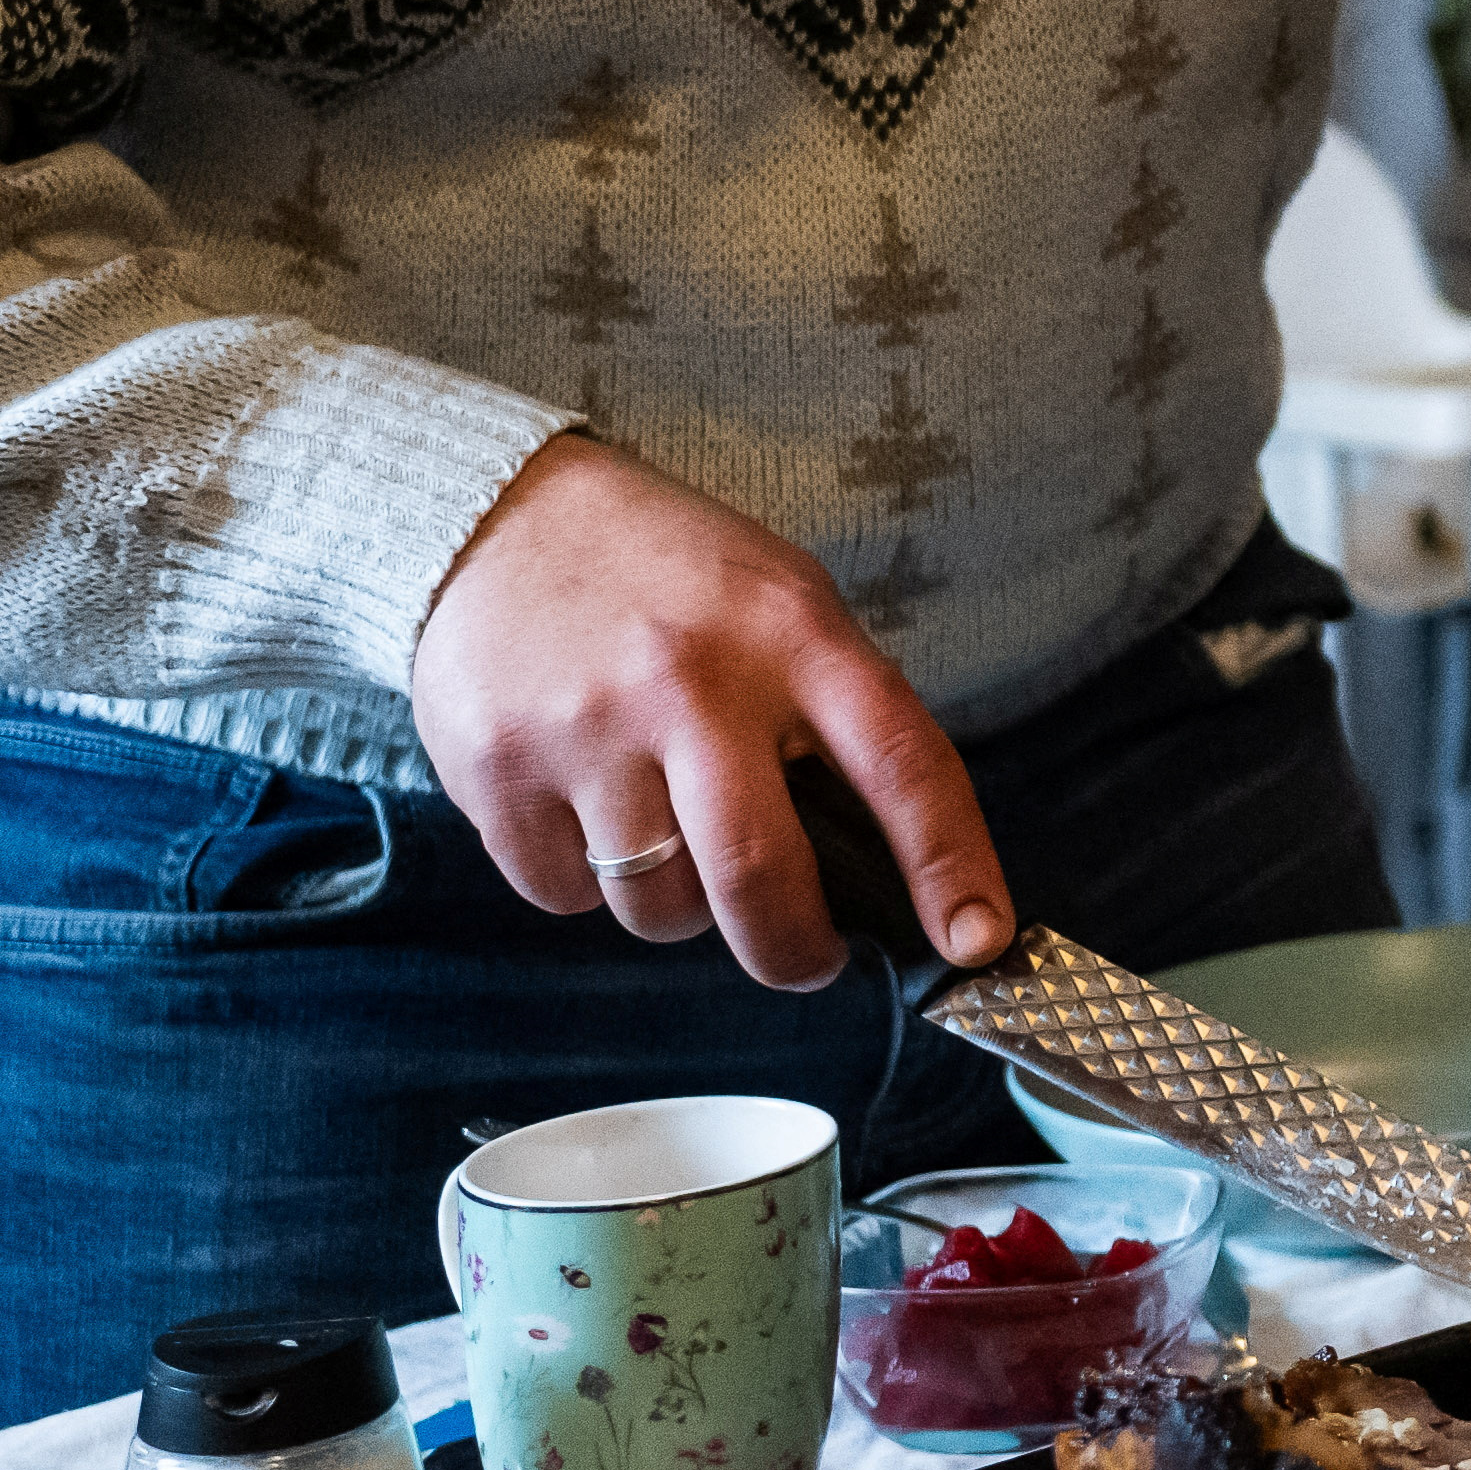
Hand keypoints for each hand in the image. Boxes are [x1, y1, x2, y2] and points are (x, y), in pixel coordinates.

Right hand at [407, 435, 1010, 992]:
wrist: (494, 513)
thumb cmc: (666, 572)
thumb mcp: (779, 601)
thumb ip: (834, 713)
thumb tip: (890, 862)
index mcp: (790, 633)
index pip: (902, 763)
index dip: (951, 864)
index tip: (977, 939)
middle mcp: (692, 681)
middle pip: (762, 876)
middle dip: (796, 951)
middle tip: (805, 956)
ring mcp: (587, 728)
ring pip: (660, 905)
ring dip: (677, 904)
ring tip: (665, 830)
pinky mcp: (498, 770)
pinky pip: (565, 897)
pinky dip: (585, 884)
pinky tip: (583, 809)